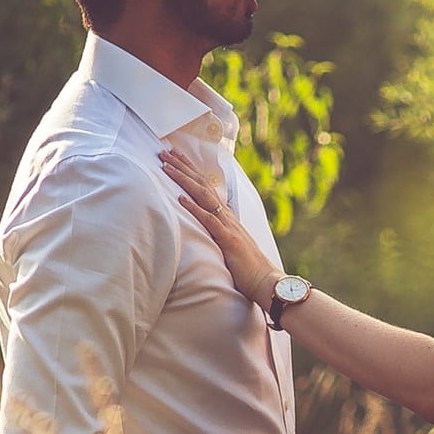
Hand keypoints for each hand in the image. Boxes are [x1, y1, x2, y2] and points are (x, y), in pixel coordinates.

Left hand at [160, 140, 277, 308]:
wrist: (268, 282)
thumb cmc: (249, 270)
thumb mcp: (231, 247)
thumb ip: (220, 235)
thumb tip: (207, 231)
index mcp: (227, 217)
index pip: (206, 188)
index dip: (191, 171)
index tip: (176, 157)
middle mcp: (227, 216)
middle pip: (202, 185)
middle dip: (183, 167)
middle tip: (165, 152)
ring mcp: (228, 226)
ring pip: (203, 196)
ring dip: (183, 179)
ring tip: (166, 166)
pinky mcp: (228, 240)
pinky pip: (209, 220)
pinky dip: (194, 208)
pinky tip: (180, 198)